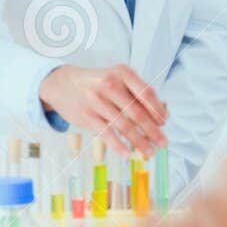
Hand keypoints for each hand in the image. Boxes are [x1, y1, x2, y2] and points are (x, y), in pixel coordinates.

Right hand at [40, 63, 167, 154]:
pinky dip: (118, 145)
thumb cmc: (97, 83)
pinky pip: (107, 133)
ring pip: (124, 126)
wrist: (62, 83)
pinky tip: (127, 153)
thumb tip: (161, 115)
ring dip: (140, 142)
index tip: (164, 123)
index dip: (158, 110)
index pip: (146, 93)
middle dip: (153, 131)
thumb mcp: (117, 79)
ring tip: (149, 152)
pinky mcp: (87, 115)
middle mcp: (110, 84)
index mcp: (122, 73)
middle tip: (163, 143)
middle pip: (138, 113)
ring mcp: (97, 100)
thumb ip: (137, 94)